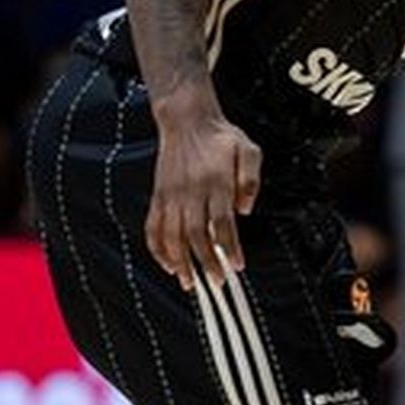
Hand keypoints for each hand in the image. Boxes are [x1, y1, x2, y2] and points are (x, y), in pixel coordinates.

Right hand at [145, 115, 260, 289]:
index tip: (238, 266)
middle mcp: (191, 191)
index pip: (223, 223)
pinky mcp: (158, 196)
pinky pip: (153, 227)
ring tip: (190, 283)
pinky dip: (158, 249)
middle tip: (217, 283)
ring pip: (172, 236)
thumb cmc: (221, 137)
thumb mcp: (248, 149)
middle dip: (207, 263)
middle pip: (197, 235)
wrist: (187, 120)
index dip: (229, 248)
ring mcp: (171, 195)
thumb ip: (251, 178)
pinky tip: (167, 264)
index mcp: (216, 182)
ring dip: (180, 262)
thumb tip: (245, 209)